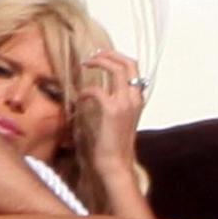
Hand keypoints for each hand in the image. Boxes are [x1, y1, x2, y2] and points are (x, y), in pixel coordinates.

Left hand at [76, 50, 144, 178]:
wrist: (116, 163)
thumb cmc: (114, 145)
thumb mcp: (119, 120)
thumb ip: (115, 104)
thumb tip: (100, 92)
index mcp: (138, 99)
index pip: (134, 68)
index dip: (117, 58)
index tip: (102, 57)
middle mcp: (135, 98)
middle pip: (128, 63)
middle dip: (109, 54)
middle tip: (92, 56)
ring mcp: (125, 103)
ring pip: (117, 69)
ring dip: (99, 62)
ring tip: (84, 64)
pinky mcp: (112, 110)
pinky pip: (97, 90)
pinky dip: (85, 90)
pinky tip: (79, 98)